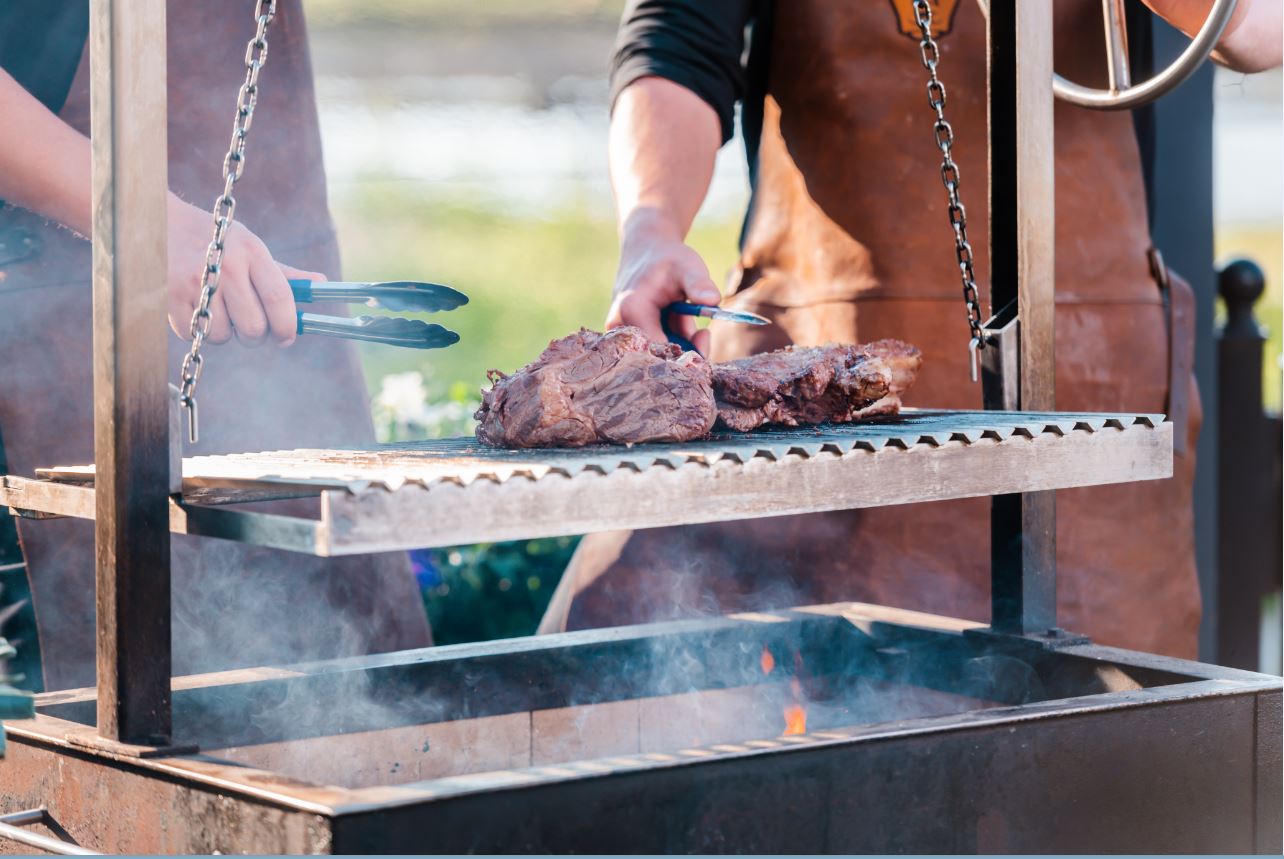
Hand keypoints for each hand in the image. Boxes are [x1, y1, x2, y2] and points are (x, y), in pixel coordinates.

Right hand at [166, 196, 324, 346]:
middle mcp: (226, 267)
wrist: (159, 222)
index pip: (280, 298)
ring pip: (223, 335)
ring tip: (218, 309)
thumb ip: (284, 273)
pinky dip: (197, 330)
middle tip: (251, 326)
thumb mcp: (250, 248)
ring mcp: (196, 283)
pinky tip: (196, 308)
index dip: (288, 326)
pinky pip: (194, 335)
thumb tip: (322, 283)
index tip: (287, 337)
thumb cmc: (215, 241)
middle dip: (257, 336)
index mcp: (251, 252)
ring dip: (225, 332)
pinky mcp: (170, 297)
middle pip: (254, 327)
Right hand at [606, 211, 720, 354]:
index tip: (704, 336)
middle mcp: (620, 327)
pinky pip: (655, 348)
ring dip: (679, 340)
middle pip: (659, 357)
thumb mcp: (688, 267)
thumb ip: (699, 284)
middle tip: (701, 330)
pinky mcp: (627, 337)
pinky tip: (674, 320)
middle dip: (685, 347)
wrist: (646, 250)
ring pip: (659, 354)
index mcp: (632, 311)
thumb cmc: (668, 259)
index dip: (686, 353)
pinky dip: (671, 338)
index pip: (661, 351)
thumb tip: (713, 301)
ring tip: (682, 314)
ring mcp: (622, 333)